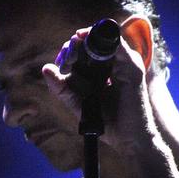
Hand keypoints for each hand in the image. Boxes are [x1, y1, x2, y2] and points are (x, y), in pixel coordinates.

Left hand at [41, 16, 159, 156]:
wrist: (128, 140)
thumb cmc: (106, 123)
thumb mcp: (78, 104)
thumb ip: (62, 89)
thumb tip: (46, 68)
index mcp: (98, 72)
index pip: (81, 52)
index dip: (69, 52)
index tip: (61, 63)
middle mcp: (111, 65)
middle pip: (91, 42)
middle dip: (74, 45)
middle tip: (66, 55)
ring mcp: (123, 64)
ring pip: (103, 38)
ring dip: (86, 38)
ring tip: (74, 44)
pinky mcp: (132, 67)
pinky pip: (118, 44)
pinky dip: (104, 38)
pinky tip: (87, 39)